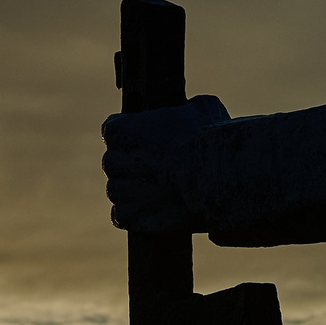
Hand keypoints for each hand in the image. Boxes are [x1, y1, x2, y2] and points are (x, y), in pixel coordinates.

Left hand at [101, 94, 229, 231]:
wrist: (213, 178)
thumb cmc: (207, 138)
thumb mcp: (203, 108)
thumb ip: (186, 108)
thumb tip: (192, 110)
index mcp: (121, 128)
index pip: (112, 129)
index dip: (131, 135)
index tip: (147, 141)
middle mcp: (114, 159)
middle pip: (114, 162)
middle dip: (131, 165)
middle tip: (156, 169)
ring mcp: (120, 190)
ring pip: (117, 190)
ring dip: (132, 191)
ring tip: (158, 192)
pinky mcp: (129, 216)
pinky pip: (121, 215)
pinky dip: (133, 214)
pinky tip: (151, 210)